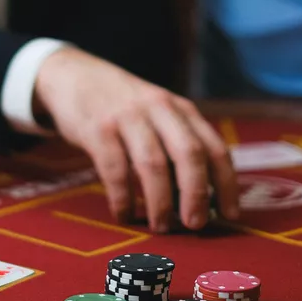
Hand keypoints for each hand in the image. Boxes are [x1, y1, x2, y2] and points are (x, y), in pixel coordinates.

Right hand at [34, 47, 238, 232]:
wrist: (72, 74)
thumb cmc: (121, 105)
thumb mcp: (156, 113)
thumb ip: (176, 143)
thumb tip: (200, 200)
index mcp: (180, 109)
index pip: (214, 148)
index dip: (226, 184)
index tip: (229, 215)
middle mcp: (158, 109)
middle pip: (189, 154)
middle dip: (195, 194)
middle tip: (194, 225)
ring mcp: (127, 117)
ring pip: (153, 164)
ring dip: (160, 201)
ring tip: (160, 226)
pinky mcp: (98, 128)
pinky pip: (115, 170)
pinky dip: (122, 198)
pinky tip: (123, 214)